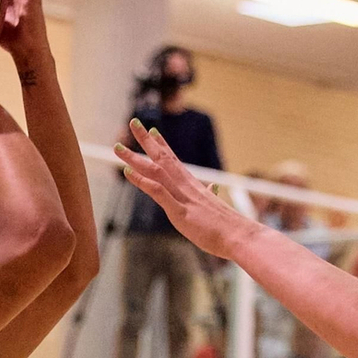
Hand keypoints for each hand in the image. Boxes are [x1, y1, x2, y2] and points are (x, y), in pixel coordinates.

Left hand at [114, 120, 240, 260]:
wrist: (239, 236)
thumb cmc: (226, 226)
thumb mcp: (213, 207)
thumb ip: (209, 195)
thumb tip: (211, 188)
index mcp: (192, 186)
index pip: (173, 160)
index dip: (161, 144)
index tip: (150, 131)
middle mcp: (186, 186)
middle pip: (162, 158)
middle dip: (145, 141)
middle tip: (133, 122)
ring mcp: (182, 197)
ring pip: (156, 171)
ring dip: (135, 159)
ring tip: (118, 147)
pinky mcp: (180, 212)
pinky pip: (159, 194)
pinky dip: (143, 182)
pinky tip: (129, 173)